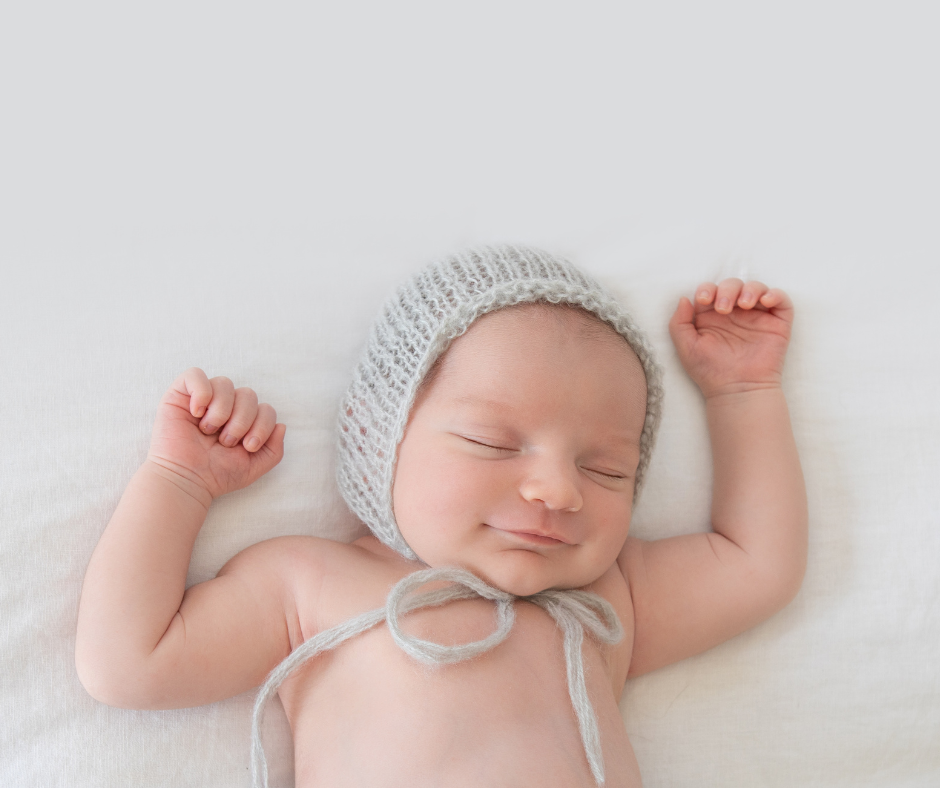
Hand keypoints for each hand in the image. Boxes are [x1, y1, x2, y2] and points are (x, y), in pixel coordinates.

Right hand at [146, 368, 285, 500]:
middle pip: (248, 394)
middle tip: (226, 442)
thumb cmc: (217, 474)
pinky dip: (201, 393)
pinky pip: (195, 375)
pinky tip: (197, 413)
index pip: (266, 408)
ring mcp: (203, 399)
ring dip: (222, 411)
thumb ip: (275, 449)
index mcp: (243, 420)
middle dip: (242, 421)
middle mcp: (225, 407)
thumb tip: (281, 425)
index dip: (262, 426)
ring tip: (210, 431)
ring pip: (225, 383)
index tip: (248, 447)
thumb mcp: (255, 466)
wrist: (187, 480)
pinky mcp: (179, 395)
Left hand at [668, 279, 793, 398]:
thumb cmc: (710, 371)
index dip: (707, 288)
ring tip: (744, 304)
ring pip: (756, 288)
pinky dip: (775, 294)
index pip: (711, 290)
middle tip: (724, 309)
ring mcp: (757, 317)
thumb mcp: (686, 347)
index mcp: (712, 316)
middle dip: (727, 290)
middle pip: (733, 285)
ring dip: (750, 289)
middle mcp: (735, 314)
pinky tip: (764, 302)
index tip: (704, 300)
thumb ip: (679, 322)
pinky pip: (781, 300)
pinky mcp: (777, 324)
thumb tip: (684, 298)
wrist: (737, 390)